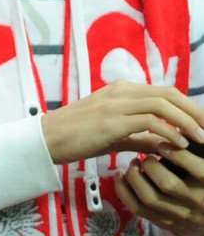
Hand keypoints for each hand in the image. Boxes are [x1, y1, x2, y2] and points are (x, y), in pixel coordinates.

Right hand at [40, 81, 203, 164]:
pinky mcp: (112, 120)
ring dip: (187, 122)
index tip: (202, 125)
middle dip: (195, 111)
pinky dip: (169, 132)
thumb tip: (166, 143)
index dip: (188, 107)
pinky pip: (150, 121)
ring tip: (200, 139)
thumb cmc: (76, 138)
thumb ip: (141, 136)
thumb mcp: (114, 135)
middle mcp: (121, 91)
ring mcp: (116, 104)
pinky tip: (178, 145)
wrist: (46, 140)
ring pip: (163, 104)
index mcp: (121, 90)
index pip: (164, 92)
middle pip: (169, 94)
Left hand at [115, 151, 203, 235]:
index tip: (163, 143)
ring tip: (132, 164)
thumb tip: (181, 125)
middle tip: (145, 156)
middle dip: (151, 166)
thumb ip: (196, 151)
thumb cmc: (202, 183)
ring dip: (135, 177)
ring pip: (149, 197)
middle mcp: (198, 203)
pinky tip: (121, 176)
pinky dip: (123, 190)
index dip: (178, 155)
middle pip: (168, 184)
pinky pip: (137, 208)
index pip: (199, 170)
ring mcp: (179, 216)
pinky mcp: (162, 223)